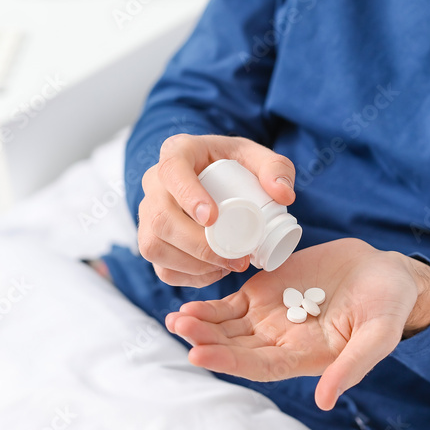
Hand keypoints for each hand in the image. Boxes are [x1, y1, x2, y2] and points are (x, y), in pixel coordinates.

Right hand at [138, 134, 295, 286]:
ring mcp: (147, 213)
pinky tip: (213, 273)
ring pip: (153, 246)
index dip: (188, 196)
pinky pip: (159, 266)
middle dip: (198, 245)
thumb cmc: (234, 164)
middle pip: (160, 218)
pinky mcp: (149, 239)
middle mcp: (154, 182)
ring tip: (227, 266)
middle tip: (237, 257)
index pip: (172, 170)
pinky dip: (187, 277)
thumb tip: (283, 196)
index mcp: (177, 152)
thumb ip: (277, 168)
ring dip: (192, 265)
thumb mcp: (258, 156)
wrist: (216, 177)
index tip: (213, 218)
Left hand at [165, 238, 429, 409]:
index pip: (259, 366)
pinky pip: (230, 304)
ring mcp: (269, 317)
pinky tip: (189, 305)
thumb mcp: (378, 335)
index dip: (229, 361)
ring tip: (177, 318)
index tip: (199, 353)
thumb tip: (326, 401)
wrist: (385, 272)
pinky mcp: (264, 293)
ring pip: (226, 327)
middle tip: (181, 327)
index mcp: (304, 357)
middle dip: (206, 339)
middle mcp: (280, 342)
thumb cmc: (388, 306)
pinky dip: (210, 306)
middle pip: (235, 346)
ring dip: (201, 324)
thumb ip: (352, 365)